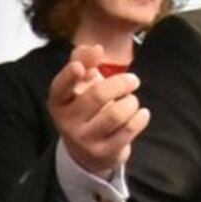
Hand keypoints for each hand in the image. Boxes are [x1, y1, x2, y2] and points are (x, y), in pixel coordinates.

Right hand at [46, 44, 146, 177]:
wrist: (88, 150)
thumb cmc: (87, 107)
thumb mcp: (81, 83)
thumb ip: (85, 60)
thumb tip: (95, 48)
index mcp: (58, 102)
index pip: (60, 88)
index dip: (68, 77)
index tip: (79, 67)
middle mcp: (67, 122)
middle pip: (98, 96)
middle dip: (122, 83)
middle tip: (133, 80)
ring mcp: (83, 139)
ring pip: (115, 114)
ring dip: (131, 102)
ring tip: (132, 101)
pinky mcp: (102, 152)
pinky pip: (127, 130)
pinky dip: (140, 118)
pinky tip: (141, 114)